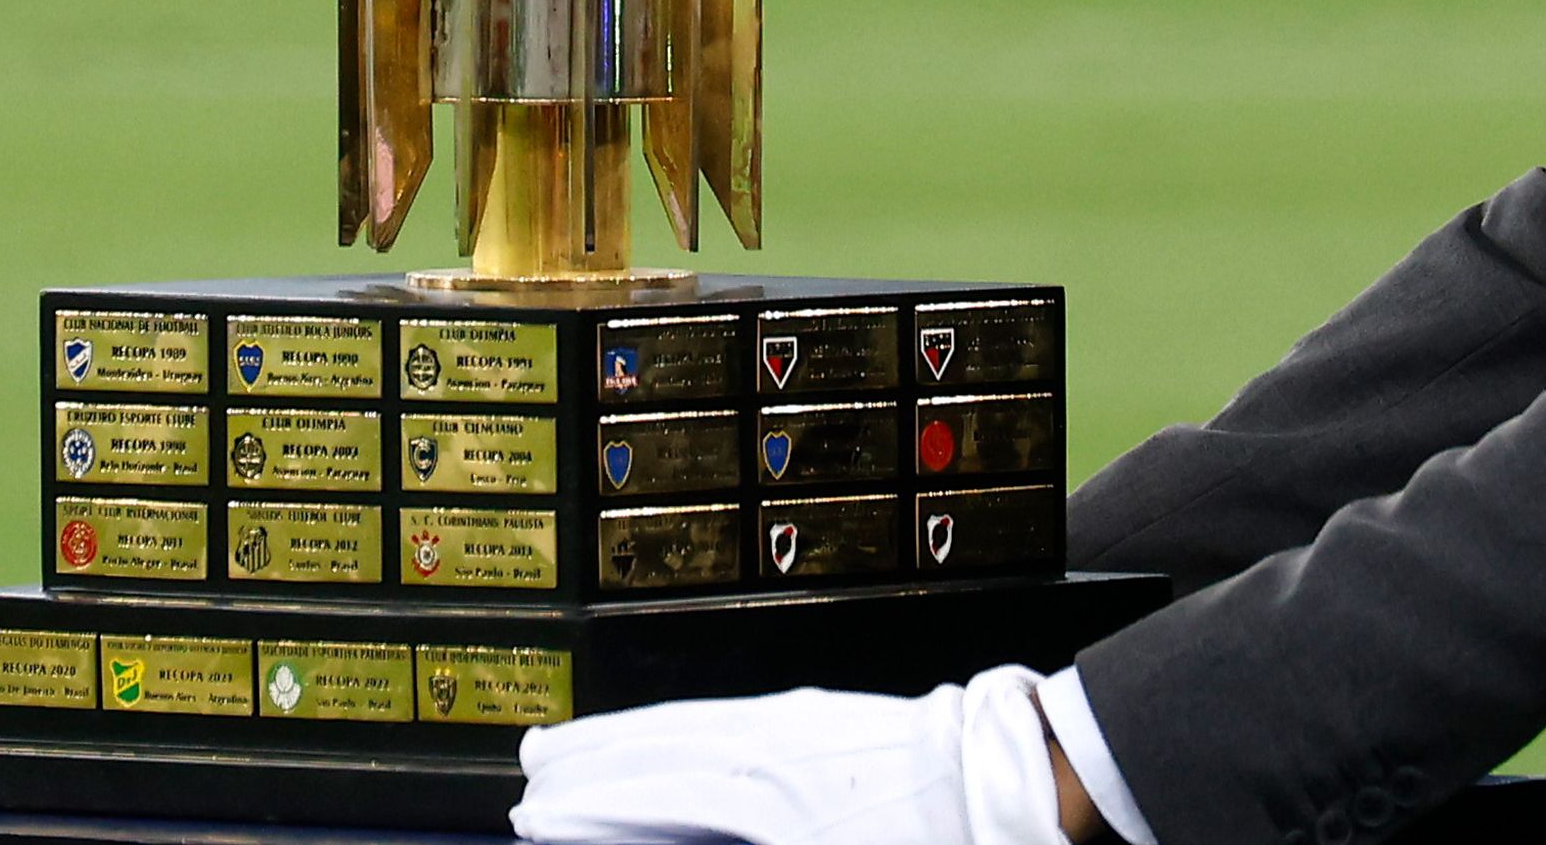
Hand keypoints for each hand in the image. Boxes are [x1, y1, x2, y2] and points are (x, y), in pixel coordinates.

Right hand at [514, 665, 1065, 844]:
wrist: (1012, 780)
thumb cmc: (935, 841)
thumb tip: (685, 833)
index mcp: (764, 793)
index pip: (650, 797)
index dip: (589, 809)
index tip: (535, 817)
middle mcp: (768, 747)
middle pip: (656, 750)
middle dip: (589, 763)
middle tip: (532, 767)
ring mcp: (792, 723)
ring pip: (686, 725)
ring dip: (625, 735)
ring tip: (576, 746)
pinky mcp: (818, 715)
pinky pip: (722, 717)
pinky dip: (676, 725)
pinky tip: (669, 736)